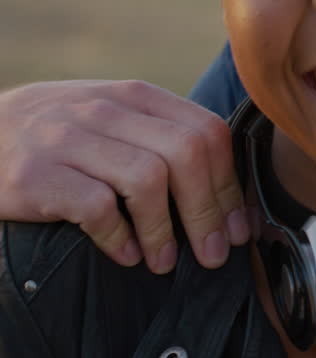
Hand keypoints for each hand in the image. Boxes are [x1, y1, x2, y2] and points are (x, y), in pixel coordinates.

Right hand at [0, 80, 246, 272]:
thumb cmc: (61, 137)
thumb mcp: (112, 119)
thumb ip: (163, 139)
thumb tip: (228, 196)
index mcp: (135, 96)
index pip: (206, 132)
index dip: (229, 184)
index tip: (238, 226)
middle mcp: (106, 109)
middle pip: (187, 155)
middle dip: (208, 211)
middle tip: (214, 253)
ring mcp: (69, 138)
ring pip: (147, 179)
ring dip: (165, 230)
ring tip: (165, 262)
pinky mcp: (36, 174)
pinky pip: (96, 208)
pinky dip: (119, 237)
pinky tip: (125, 254)